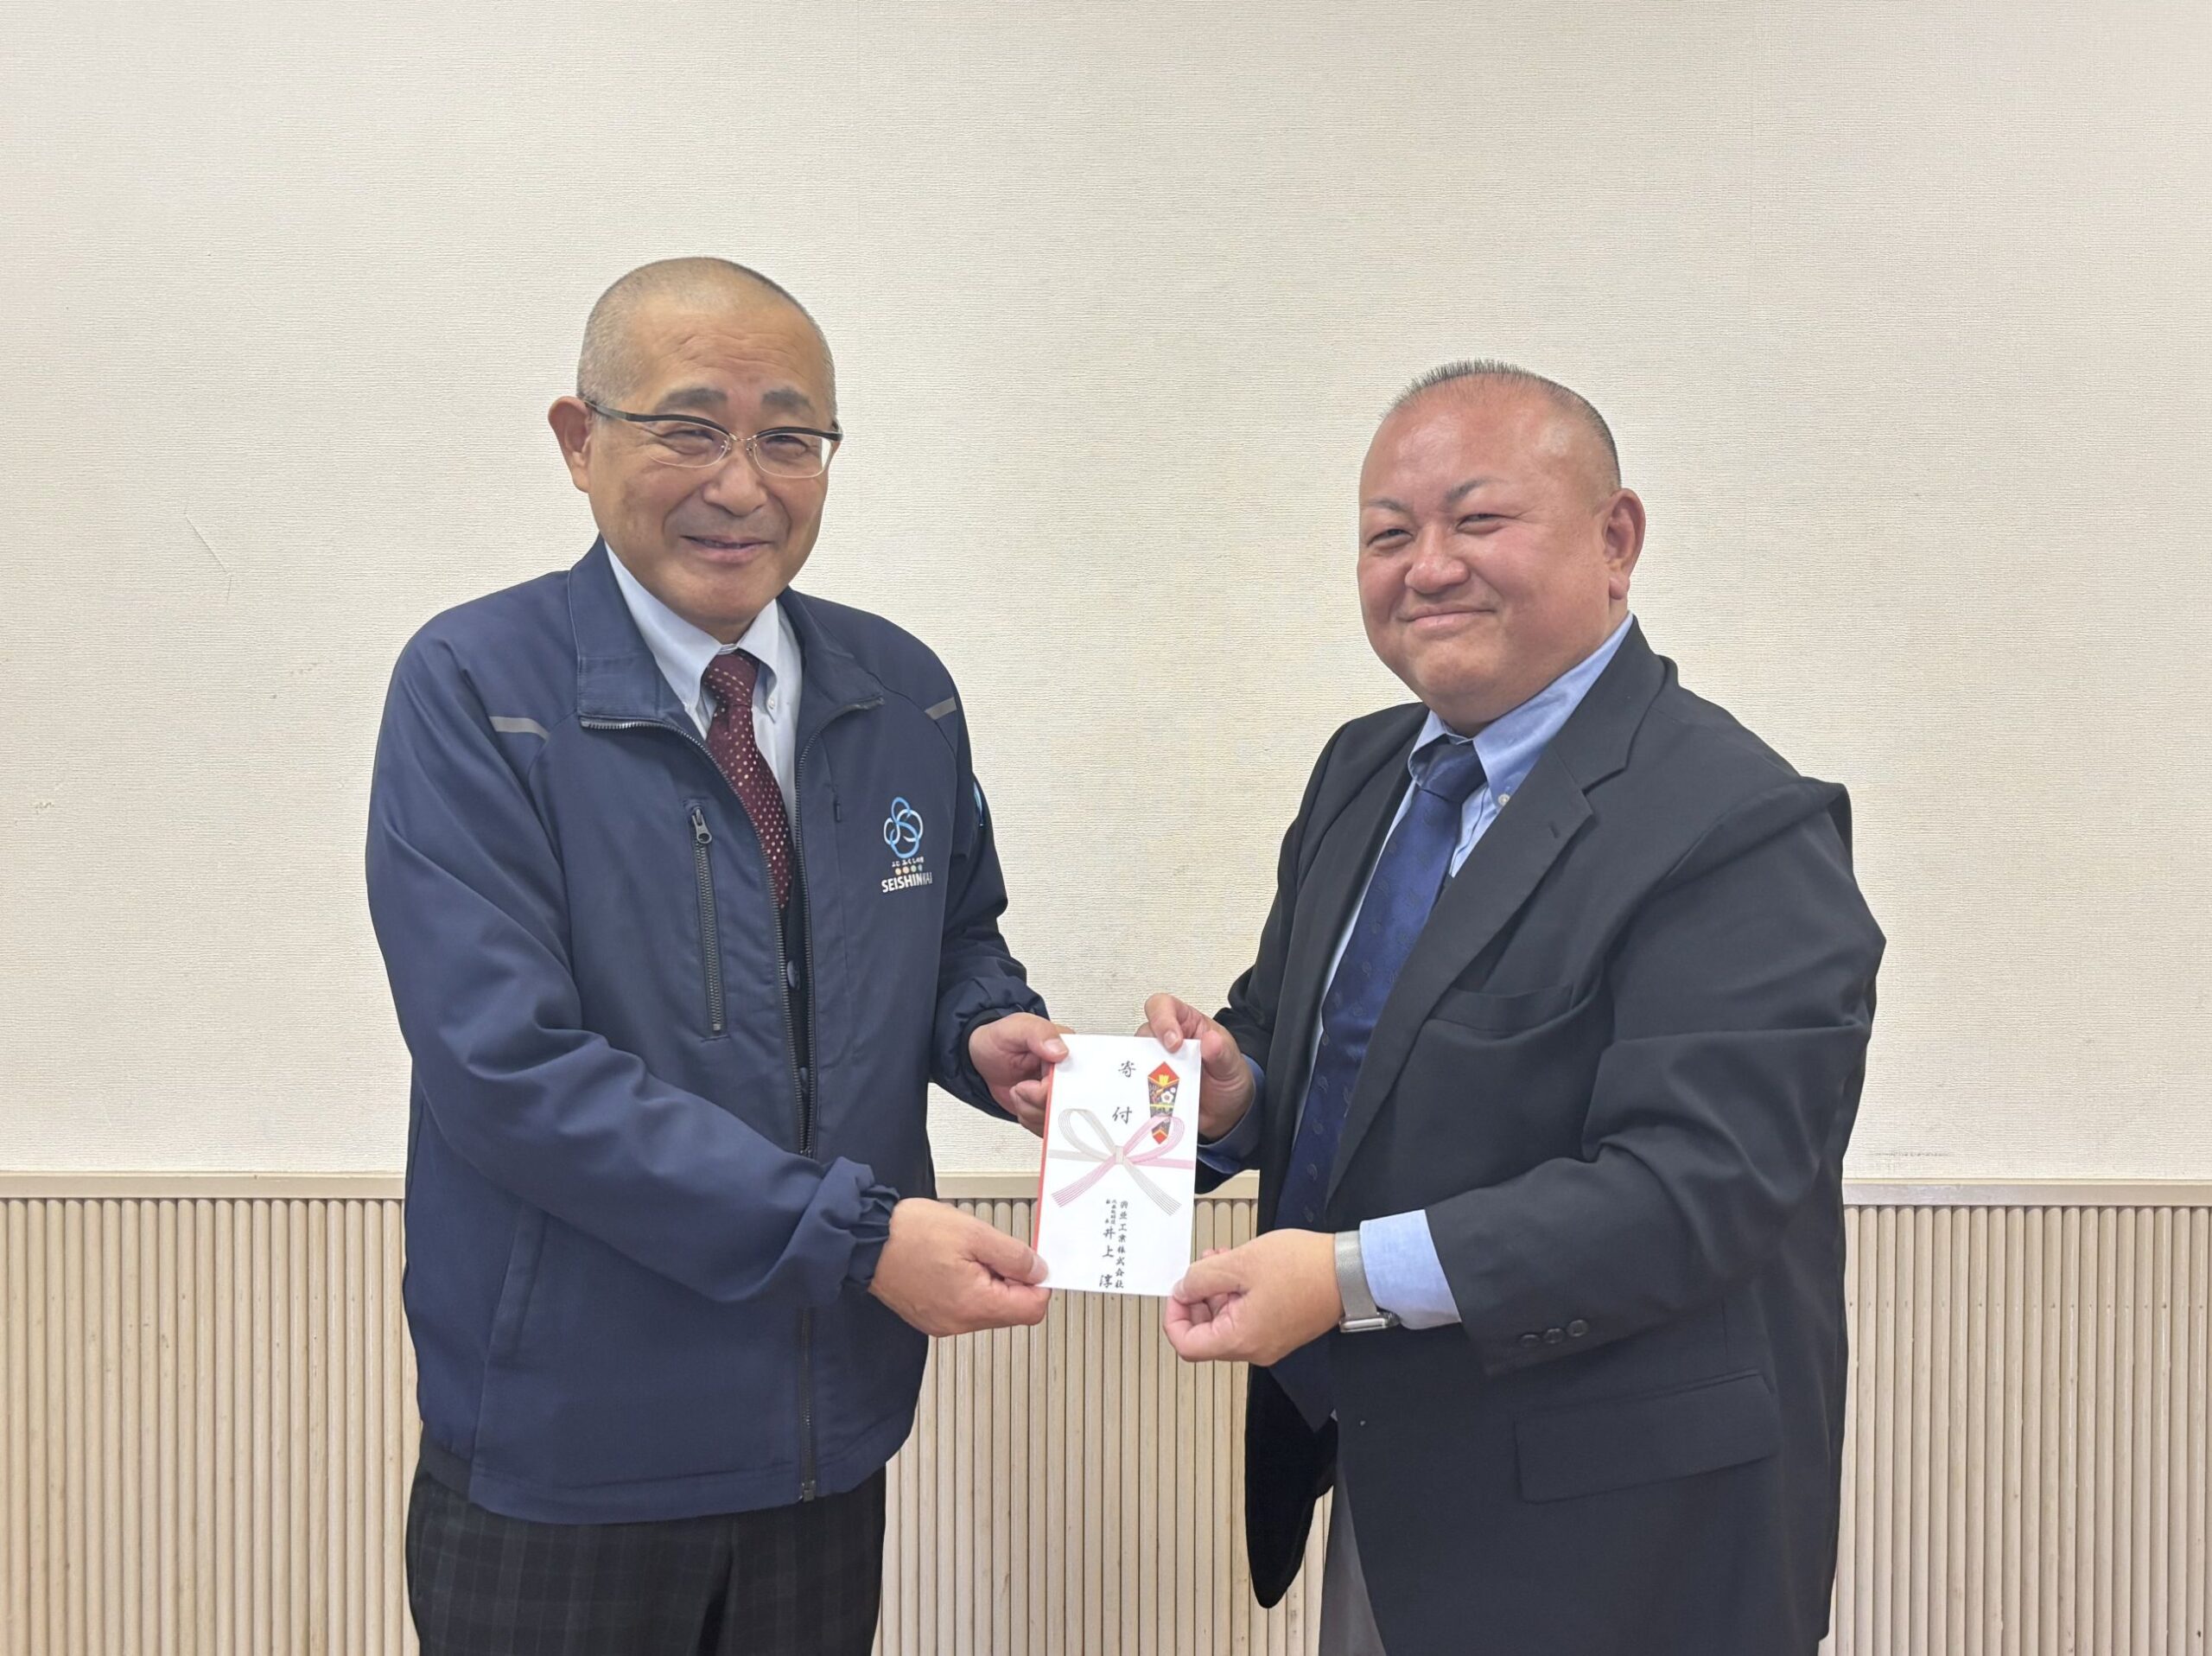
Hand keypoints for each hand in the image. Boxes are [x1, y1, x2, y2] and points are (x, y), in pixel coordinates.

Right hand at [868, 1197, 1051, 1335]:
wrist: (864, 1241)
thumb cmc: (909, 1234)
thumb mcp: (974, 1233)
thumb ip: (1014, 1256)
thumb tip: (1040, 1272)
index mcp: (974, 1305)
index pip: (1032, 1310)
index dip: (1038, 1283)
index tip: (1031, 1262)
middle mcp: (959, 1322)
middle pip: (1011, 1312)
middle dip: (1012, 1281)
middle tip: (991, 1250)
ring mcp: (943, 1323)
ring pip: (988, 1309)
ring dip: (990, 1283)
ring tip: (967, 1254)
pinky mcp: (931, 1317)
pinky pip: (966, 1307)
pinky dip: (970, 1287)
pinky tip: (953, 1264)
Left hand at [968, 1012, 1069, 1135]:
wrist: (986, 1057)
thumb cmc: (1001, 1039)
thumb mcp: (1016, 1028)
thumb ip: (1039, 1033)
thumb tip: (1060, 1050)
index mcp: (1070, 1050)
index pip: (1075, 1079)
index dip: (1050, 1088)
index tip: (1028, 1084)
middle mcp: (1069, 1073)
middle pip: (1068, 1104)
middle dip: (1038, 1102)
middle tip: (1020, 1087)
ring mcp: (1061, 1093)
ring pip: (1059, 1119)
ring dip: (1031, 1111)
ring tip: (1019, 1091)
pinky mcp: (1052, 1108)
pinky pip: (1049, 1127)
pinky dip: (1030, 1120)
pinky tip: (1022, 1102)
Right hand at [1139, 993, 1254, 1140]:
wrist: (1227, 1113)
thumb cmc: (1228, 1078)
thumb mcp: (1232, 1064)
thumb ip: (1222, 1053)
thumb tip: (1210, 1040)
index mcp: (1186, 1024)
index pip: (1163, 1006)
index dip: (1162, 1019)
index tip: (1174, 1043)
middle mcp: (1166, 1042)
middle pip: (1143, 1035)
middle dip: (1152, 1053)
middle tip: (1167, 1073)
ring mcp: (1156, 1066)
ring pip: (1136, 1063)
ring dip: (1146, 1078)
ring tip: (1163, 1094)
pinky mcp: (1151, 1089)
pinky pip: (1139, 1090)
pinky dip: (1144, 1098)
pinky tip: (1157, 1106)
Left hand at [1162, 1230, 1340, 1366]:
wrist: (1351, 1272)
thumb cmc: (1306, 1268)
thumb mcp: (1240, 1263)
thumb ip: (1202, 1278)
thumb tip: (1182, 1289)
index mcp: (1241, 1339)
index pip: (1187, 1345)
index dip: (1174, 1316)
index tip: (1179, 1292)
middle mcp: (1254, 1349)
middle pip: (1206, 1335)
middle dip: (1198, 1298)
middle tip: (1202, 1268)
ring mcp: (1269, 1341)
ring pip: (1226, 1322)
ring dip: (1217, 1292)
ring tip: (1222, 1260)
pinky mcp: (1280, 1330)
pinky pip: (1246, 1317)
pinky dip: (1236, 1294)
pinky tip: (1240, 1268)